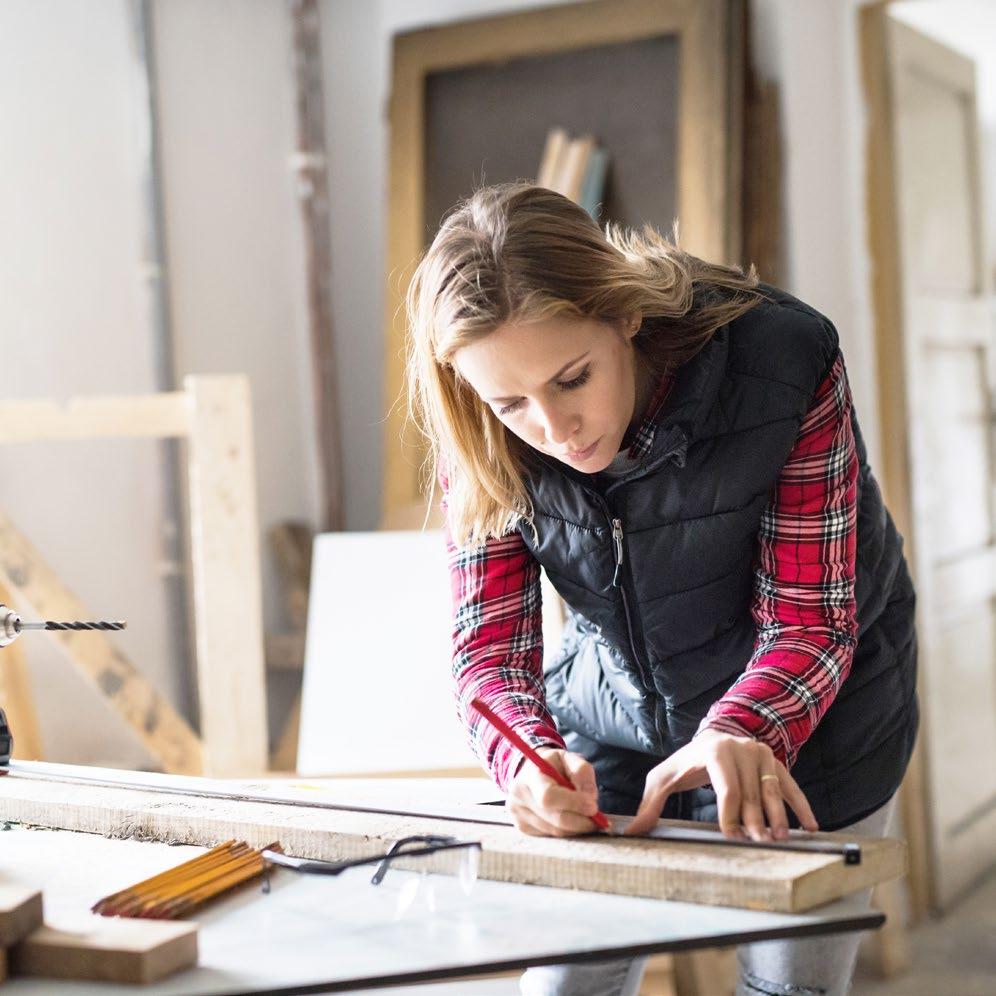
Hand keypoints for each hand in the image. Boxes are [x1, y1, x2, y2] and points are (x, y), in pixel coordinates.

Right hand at [507, 748, 602, 836]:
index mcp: (530, 775)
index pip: (549, 796)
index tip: (594, 807)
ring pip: (556, 831)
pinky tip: (571, 819)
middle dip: (582, 821)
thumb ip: (582, 772)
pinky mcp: (523, 827)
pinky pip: (551, 836)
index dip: (573, 804)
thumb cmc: (554, 765)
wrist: (531, 772)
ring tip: (587, 817)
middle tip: (599, 819)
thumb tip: (590, 798)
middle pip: (555, 819)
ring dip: (577, 827)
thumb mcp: (569, 758)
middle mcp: (519, 796)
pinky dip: (566, 830)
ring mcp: (518, 815)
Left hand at [622, 729, 819, 839]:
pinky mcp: (774, 761)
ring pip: (772, 790)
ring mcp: (760, 754)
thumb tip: (632, 832)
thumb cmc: (686, 763)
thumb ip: (650, 804)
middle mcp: (741, 748)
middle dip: (755, 822)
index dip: (730, 815)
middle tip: (760, 846)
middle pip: (750, 793)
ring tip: (780, 840)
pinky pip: (790, 786)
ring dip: (778, 817)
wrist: (712, 738)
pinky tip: (810, 827)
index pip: (726, 788)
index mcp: (714, 751)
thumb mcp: (664, 779)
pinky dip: (801, 806)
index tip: (732, 838)